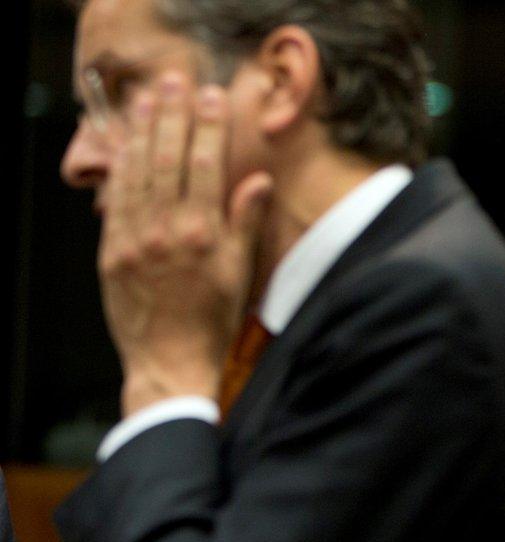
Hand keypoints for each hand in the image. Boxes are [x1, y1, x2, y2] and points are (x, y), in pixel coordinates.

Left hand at [98, 72, 271, 415]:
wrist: (169, 362)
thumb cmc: (212, 320)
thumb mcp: (240, 273)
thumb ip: (245, 222)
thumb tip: (258, 180)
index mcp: (202, 234)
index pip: (205, 165)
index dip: (209, 126)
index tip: (212, 96)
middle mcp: (166, 231)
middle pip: (168, 159)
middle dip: (173, 115)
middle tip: (175, 81)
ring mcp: (134, 240)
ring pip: (138, 172)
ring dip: (143, 131)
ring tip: (147, 99)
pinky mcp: (111, 252)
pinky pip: (116, 200)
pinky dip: (121, 167)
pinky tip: (126, 144)